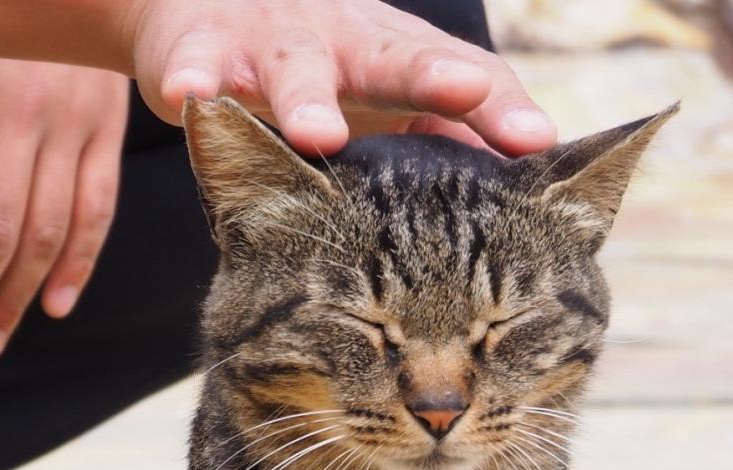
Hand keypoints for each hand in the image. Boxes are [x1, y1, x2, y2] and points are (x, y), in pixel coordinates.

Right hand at [125, 0, 556, 156]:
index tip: (536, 140)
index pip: (463, 77)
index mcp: (398, 60)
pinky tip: (196, 101)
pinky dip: (196, 81)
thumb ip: (451, 140)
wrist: (211, 5)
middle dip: (428, 75)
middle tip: (463, 91)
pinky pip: (195, 66)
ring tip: (320, 133)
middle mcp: (345, 44)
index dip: (500, 105)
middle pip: (393, 58)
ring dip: (307, 99)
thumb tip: (529, 188)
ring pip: (295, 69)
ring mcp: (272, 44)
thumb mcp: (389, 100)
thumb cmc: (326, 69)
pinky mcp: (199, 48)